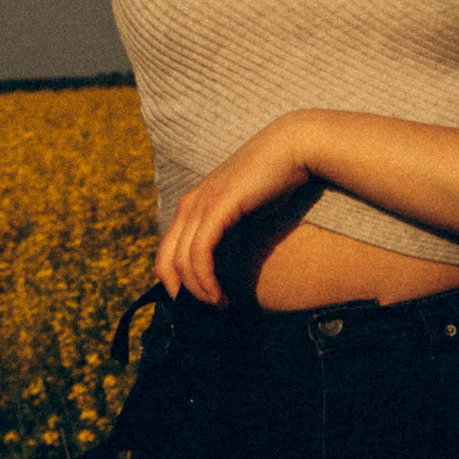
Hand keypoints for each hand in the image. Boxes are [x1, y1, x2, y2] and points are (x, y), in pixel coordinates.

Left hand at [153, 115, 314, 306]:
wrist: (293, 147)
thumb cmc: (275, 180)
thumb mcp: (243, 211)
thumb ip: (228, 231)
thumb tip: (225, 263)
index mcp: (191, 205)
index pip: (167, 253)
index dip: (178, 284)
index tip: (203, 301)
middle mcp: (189, 204)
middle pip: (165, 262)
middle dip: (182, 294)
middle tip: (207, 311)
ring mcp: (200, 204)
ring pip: (181, 262)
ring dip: (198, 292)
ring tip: (219, 305)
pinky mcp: (217, 207)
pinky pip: (200, 253)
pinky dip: (206, 280)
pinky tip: (221, 294)